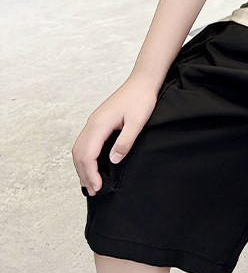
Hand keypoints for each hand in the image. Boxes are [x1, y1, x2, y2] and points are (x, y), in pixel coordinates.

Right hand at [72, 72, 158, 196]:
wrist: (142, 81)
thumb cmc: (141, 98)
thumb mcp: (137, 121)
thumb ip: (125, 141)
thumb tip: (113, 161)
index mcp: (99, 124)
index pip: (88, 155)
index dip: (91, 174)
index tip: (98, 187)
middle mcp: (92, 123)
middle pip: (79, 154)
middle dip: (84, 174)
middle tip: (93, 191)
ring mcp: (93, 121)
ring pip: (79, 148)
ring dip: (82, 167)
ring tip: (89, 182)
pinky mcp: (98, 120)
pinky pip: (84, 142)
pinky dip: (84, 156)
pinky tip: (92, 163)